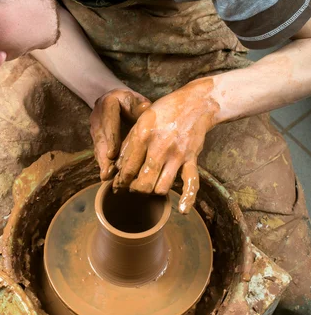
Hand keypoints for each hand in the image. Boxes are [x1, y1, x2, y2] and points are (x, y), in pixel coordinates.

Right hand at [90, 88, 150, 179]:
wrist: (118, 100)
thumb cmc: (132, 102)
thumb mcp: (137, 100)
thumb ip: (140, 107)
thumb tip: (145, 111)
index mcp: (108, 103)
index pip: (109, 122)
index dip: (111, 139)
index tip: (112, 154)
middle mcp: (97, 116)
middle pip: (101, 138)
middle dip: (104, 156)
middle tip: (108, 172)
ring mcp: (95, 128)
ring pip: (98, 146)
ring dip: (102, 163)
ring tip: (106, 177)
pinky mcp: (96, 138)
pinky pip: (99, 151)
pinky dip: (103, 163)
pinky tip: (107, 176)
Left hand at [113, 79, 218, 212]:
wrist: (196, 103)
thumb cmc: (165, 111)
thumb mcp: (141, 120)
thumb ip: (129, 143)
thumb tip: (118, 166)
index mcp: (143, 136)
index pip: (127, 168)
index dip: (120, 182)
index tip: (118, 186)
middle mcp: (160, 147)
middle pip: (142, 182)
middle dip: (134, 190)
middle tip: (132, 189)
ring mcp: (177, 155)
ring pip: (161, 187)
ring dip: (153, 192)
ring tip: (149, 188)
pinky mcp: (192, 158)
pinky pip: (191, 182)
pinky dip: (187, 198)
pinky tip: (182, 210)